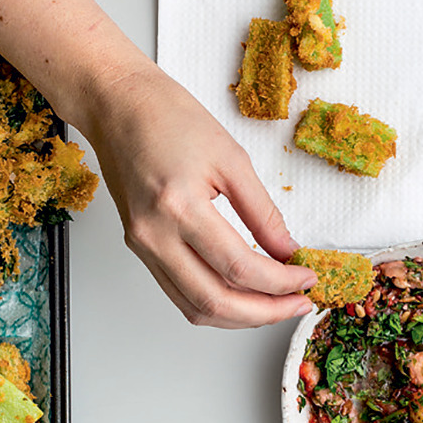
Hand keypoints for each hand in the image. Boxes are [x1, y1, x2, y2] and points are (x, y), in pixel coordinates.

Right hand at [78, 61, 316, 327]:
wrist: (116, 105)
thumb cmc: (167, 116)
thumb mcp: (231, 157)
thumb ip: (263, 212)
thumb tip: (288, 251)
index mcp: (179, 207)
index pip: (239, 267)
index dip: (280, 282)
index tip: (306, 278)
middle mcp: (155, 235)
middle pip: (216, 301)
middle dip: (265, 312)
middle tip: (298, 302)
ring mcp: (144, 247)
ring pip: (196, 308)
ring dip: (240, 317)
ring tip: (276, 305)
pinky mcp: (141, 248)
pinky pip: (180, 294)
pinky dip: (215, 305)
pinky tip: (242, 296)